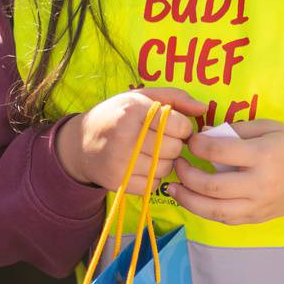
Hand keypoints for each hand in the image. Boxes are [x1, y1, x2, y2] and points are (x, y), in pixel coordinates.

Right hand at [56, 89, 202, 194]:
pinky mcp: (118, 182)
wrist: (79, 144)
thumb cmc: (116, 116)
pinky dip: (153, 178)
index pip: (180, 125)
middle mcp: (126, 136)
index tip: (173, 127)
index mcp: (134, 110)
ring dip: (164, 162)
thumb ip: (175, 98)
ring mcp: (120, 161)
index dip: (182, 127)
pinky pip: (153, 185)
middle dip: (174, 146)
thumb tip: (203, 107)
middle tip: (161, 141)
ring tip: (150, 152)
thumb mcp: (141, 98)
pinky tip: (141, 166)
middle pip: (175, 149)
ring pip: (166, 169)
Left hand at [168, 119, 283, 225]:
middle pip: (211, 186)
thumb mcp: (268, 126)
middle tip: (178, 164)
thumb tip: (204, 134)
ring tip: (174, 188)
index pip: (219, 152)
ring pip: (213, 210)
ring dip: (188, 200)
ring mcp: (257, 205)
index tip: (191, 140)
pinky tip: (193, 200)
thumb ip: (235, 129)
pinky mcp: (255, 218)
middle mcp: (259, 184)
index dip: (198, 146)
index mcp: (262, 155)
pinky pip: (224, 219)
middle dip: (186, 175)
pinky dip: (204, 211)